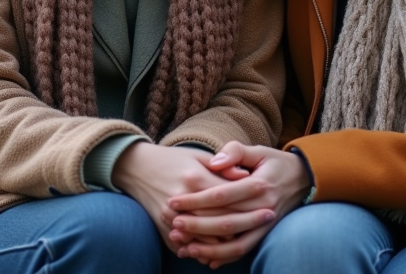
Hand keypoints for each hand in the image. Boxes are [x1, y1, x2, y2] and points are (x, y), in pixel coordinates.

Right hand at [110, 144, 272, 253]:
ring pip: (206, 238)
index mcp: (194, 179)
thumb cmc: (172, 159)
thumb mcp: (198, 155)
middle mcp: (183, 200)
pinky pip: (188, 246)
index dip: (250, 204)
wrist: (136, 168)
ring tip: (248, 237)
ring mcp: (171, 217)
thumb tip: (246, 175)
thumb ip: (223, 166)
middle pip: (220, 220)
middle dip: (245, 224)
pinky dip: (205, 250)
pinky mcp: (163, 229)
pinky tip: (221, 249)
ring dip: (227, 242)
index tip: (270, 206)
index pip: (229, 198)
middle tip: (267, 222)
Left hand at [168, 142, 309, 264]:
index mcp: (258, 184)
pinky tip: (205, 259)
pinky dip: (225, 257)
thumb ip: (235, 152)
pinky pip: (245, 250)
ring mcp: (266, 225)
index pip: (222, 195)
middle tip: (173, 225)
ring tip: (184, 248)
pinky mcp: (265, 234)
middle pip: (226, 222)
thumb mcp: (258, 150)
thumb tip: (215, 162)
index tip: (173, 201)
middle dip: (197, 226)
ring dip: (209, 249)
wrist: (304, 180)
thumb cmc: (274, 163)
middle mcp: (264, 208)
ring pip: (235, 244)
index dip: (196, 200)